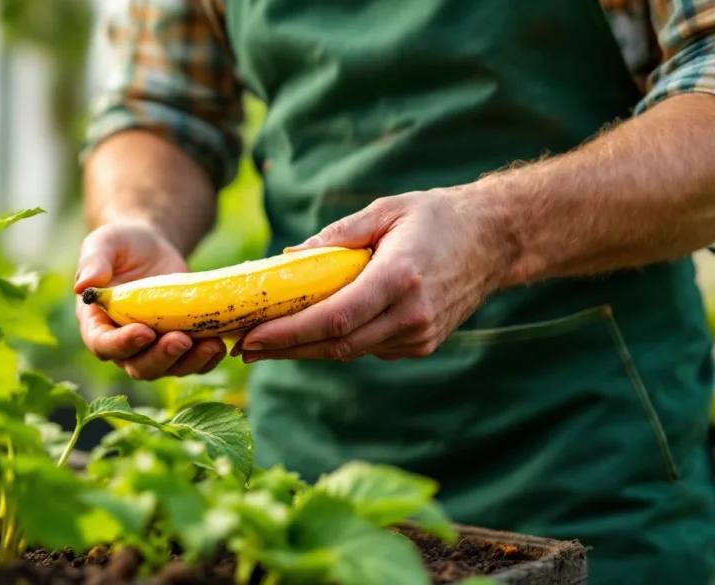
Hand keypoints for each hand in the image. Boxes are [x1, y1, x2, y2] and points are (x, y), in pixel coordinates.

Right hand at [74, 220, 226, 379]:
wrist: (152, 248)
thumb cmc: (122, 245)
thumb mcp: (104, 244)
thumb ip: (93, 263)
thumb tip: (82, 286)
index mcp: (97, 325)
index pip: (104, 345)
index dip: (123, 344)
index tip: (144, 331)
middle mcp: (123, 344)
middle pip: (139, 366)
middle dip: (161, 357)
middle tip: (181, 339)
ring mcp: (153, 349)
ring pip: (169, 368)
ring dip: (190, 362)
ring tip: (212, 345)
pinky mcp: (179, 345)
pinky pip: (192, 363)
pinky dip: (207, 360)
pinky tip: (220, 344)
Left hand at [234, 188, 514, 361]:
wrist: (496, 240)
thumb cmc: (436, 217)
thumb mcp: (386, 210)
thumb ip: (337, 236)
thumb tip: (287, 258)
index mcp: (400, 278)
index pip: (334, 318)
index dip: (288, 333)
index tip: (252, 336)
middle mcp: (412, 314)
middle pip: (336, 345)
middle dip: (285, 349)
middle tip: (242, 348)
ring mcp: (420, 335)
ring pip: (349, 352)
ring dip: (304, 350)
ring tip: (263, 343)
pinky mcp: (422, 344)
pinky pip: (368, 347)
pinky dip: (335, 343)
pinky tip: (307, 335)